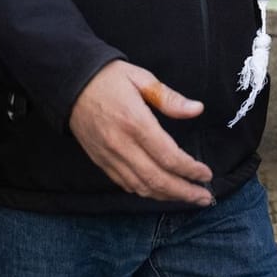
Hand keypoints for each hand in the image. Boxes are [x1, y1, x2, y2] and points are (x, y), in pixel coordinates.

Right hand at [68, 61, 213, 206]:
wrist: (70, 84)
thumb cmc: (109, 78)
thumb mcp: (142, 78)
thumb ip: (170, 98)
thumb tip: (197, 110)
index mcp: (135, 123)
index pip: (168, 157)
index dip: (190, 170)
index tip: (206, 174)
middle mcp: (121, 145)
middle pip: (157, 179)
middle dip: (184, 192)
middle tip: (205, 196)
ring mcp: (109, 156)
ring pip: (141, 187)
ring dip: (167, 196)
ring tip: (188, 197)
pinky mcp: (101, 161)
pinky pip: (126, 184)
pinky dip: (146, 192)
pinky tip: (161, 192)